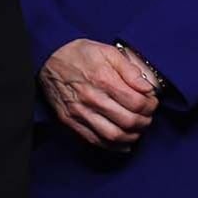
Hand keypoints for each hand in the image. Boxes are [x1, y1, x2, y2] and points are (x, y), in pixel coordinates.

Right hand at [38, 39, 158, 150]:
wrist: (46, 60)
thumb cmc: (79, 54)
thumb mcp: (106, 51)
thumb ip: (129, 69)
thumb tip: (147, 87)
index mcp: (103, 78)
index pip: (137, 102)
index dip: (150, 105)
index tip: (151, 101)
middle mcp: (91, 98)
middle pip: (129, 121)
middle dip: (145, 121)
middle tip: (147, 115)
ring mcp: (80, 112)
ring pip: (115, 135)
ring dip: (133, 135)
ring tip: (137, 127)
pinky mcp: (71, 122)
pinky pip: (96, 141)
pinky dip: (115, 146)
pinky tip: (124, 141)